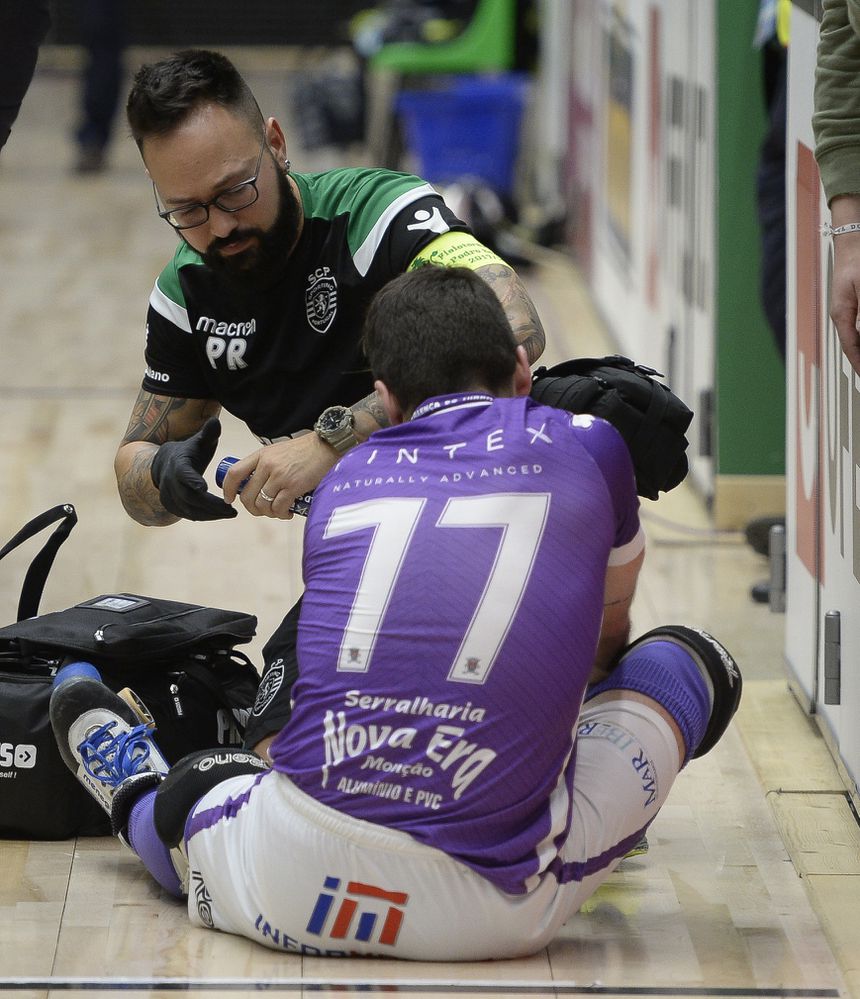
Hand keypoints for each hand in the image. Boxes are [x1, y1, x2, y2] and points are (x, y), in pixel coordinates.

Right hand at [150, 417, 236, 520]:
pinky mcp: (171, 506)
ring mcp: (169, 495)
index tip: (204, 488)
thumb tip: (215, 421)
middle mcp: (170, 482)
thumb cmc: (188, 451)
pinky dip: (204, 516)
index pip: (183, 474)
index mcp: (178, 464)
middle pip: (189, 497)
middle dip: (211, 505)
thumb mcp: (198, 441)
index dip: (192, 481)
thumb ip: (208, 432)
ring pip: (188, 509)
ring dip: (210, 514)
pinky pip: (188, 514)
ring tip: (230, 514)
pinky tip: (219, 515)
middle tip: (232, 510)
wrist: (165, 463)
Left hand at [222, 433, 338, 518]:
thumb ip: (265, 465)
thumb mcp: (278, 451)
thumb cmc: (304, 450)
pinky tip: (287, 512)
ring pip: (262, 505)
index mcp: (261, 456)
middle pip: (247, 495)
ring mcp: (279, 477)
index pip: (235, 473)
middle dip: (252, 509)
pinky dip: (281, 514)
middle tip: (261, 510)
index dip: (228, 489)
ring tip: (278, 511)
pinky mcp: (293, 487)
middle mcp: (267, 466)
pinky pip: (279, 507)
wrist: (325, 446)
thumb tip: (256, 485)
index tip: (230, 499)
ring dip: (269, 513)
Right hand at [830, 231, 859, 374]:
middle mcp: (842, 315)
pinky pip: (858, 326)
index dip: (859, 364)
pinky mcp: (854, 304)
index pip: (851, 347)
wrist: (852, 240)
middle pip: (853, 345)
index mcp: (842, 314)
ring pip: (855, 336)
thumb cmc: (857, 259)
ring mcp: (847, 310)